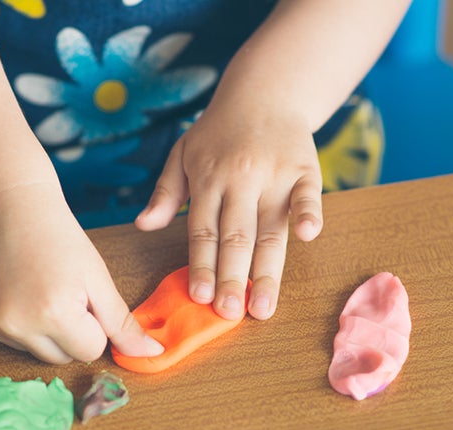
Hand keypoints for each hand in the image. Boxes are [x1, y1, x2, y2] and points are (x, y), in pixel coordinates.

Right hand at [0, 183, 163, 363]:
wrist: (8, 207)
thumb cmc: (60, 239)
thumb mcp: (98, 278)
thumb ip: (122, 322)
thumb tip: (152, 355)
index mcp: (54, 314)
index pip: (90, 352)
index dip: (93, 325)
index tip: (82, 297)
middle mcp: (15, 324)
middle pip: (61, 358)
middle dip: (68, 332)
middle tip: (59, 291)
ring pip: (31, 351)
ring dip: (39, 328)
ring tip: (33, 287)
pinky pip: (3, 338)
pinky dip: (11, 320)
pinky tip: (9, 287)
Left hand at [135, 100, 322, 320]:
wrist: (265, 92)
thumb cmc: (218, 132)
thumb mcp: (183, 154)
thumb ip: (165, 192)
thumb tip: (143, 225)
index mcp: (209, 179)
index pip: (203, 231)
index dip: (202, 266)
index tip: (200, 299)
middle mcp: (240, 179)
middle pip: (236, 237)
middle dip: (232, 278)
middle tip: (229, 314)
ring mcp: (274, 175)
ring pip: (270, 230)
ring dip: (267, 270)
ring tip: (264, 307)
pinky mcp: (305, 169)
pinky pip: (307, 195)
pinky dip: (308, 213)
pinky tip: (309, 236)